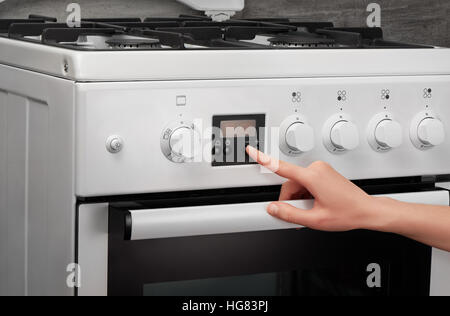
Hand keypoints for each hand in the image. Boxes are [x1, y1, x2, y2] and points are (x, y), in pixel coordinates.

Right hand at [246, 146, 384, 231]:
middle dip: (291, 200)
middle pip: (289, 183)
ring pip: (297, 184)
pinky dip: (305, 194)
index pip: (280, 167)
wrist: (367, 210)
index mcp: (313, 176)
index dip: (263, 159)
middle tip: (302, 214)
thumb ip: (290, 215)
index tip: (251, 150)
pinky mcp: (324, 172)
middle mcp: (316, 168)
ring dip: (299, 198)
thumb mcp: (315, 220)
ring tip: (313, 210)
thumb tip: (273, 209)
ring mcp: (321, 169)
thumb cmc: (348, 213)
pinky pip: (306, 182)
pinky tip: (315, 204)